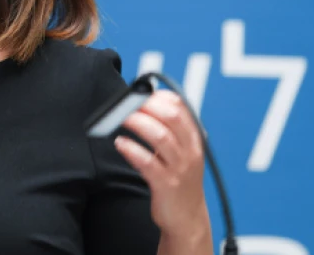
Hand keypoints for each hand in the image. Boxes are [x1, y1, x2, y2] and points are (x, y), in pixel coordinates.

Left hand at [114, 90, 209, 240]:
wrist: (187, 218)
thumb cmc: (179, 181)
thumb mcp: (181, 152)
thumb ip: (168, 130)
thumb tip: (142, 104)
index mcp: (193, 139)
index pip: (180, 107)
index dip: (158, 96)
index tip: (139, 94)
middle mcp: (190, 150)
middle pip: (171, 117)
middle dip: (146, 106)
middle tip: (126, 104)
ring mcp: (179, 168)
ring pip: (160, 136)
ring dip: (137, 123)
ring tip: (120, 119)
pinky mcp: (166, 185)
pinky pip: (148, 162)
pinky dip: (132, 150)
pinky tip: (120, 144)